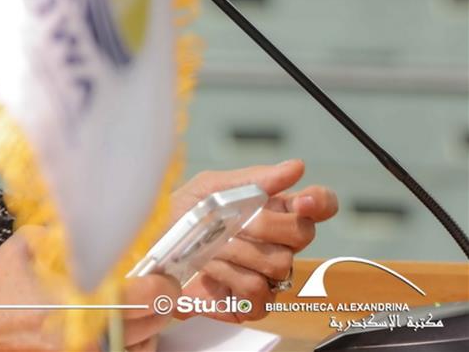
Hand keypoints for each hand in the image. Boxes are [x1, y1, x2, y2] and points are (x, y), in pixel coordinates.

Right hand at [0, 226, 178, 350]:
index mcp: (80, 295)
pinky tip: (119, 334)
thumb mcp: (28, 244)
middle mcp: (87, 331)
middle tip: (157, 291)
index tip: (161, 276)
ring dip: (146, 329)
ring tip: (137, 313)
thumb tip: (105, 229)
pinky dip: (126, 347)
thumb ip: (70, 238)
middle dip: (159, 305)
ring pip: (140, 347)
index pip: (149, 294)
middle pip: (152, 323)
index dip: (163, 283)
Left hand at [170, 160, 338, 321]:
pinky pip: (258, 291)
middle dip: (263, 224)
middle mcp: (278, 243)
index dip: (319, 202)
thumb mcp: (210, 187)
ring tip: (210, 245)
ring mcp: (269, 275)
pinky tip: (211, 270)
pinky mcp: (254, 303)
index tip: (301, 200)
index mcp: (274, 210)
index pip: (320, 205)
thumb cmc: (181, 217)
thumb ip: (255, 179)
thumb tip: (295, 167)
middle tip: (232, 221)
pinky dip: (229, 277)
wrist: (151, 249)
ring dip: (236, 250)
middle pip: (302, 234)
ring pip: (278, 263)